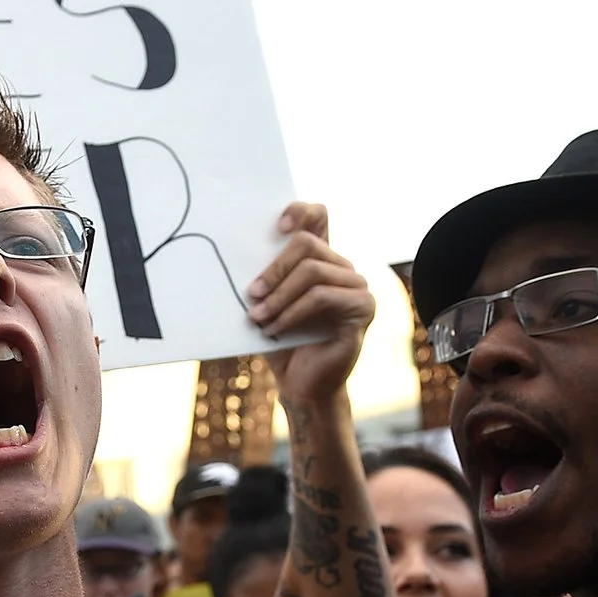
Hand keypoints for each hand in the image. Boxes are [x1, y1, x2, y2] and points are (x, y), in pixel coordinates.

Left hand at [247, 203, 374, 404]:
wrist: (301, 385)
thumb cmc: (281, 343)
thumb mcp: (267, 303)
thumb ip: (264, 275)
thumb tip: (235, 248)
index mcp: (321, 260)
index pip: (318, 216)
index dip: (299, 211)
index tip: (276, 228)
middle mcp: (343, 268)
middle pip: (309, 243)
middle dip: (274, 269)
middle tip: (251, 293)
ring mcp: (357, 287)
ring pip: (313, 271)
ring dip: (279, 296)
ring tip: (258, 317)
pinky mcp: (362, 309)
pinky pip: (322, 297)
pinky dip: (292, 312)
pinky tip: (275, 328)